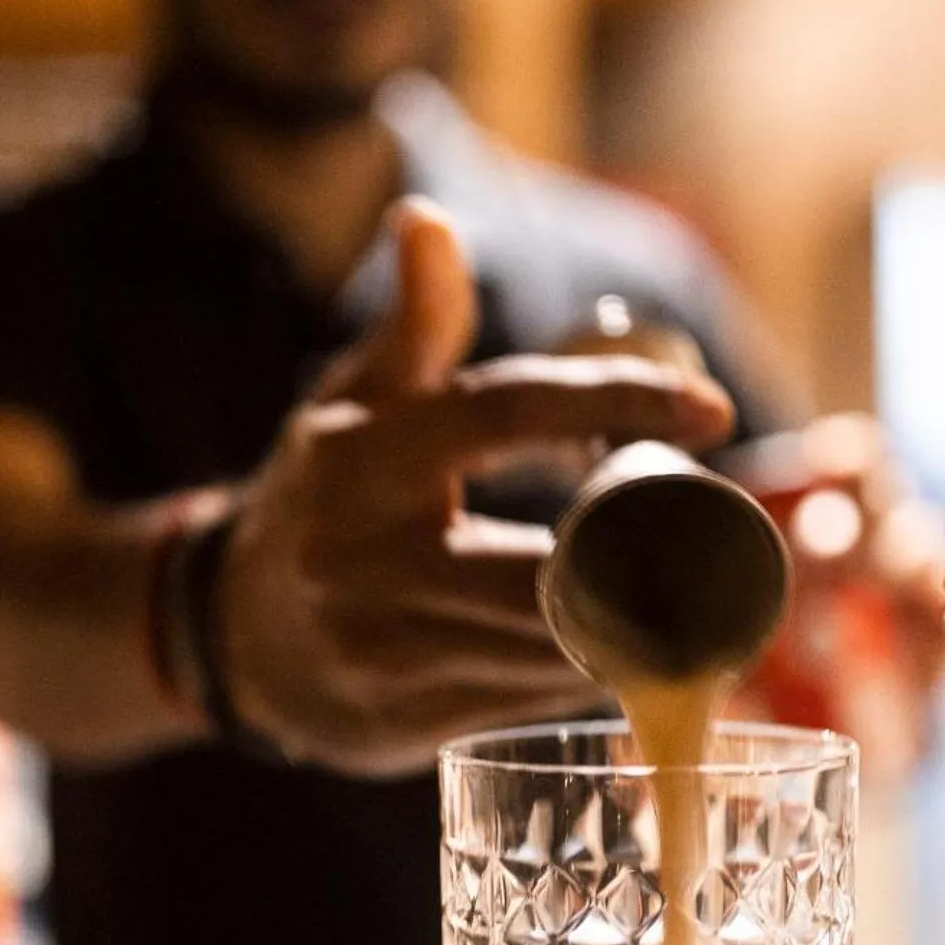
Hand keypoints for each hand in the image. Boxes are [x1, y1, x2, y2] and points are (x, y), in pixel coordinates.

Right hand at [220, 199, 734, 773]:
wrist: (229, 635)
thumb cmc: (321, 501)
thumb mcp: (351, 408)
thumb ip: (411, 325)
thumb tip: (427, 219)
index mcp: (365, 457)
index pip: (509, 411)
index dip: (618, 404)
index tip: (714, 412)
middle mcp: (366, 555)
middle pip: (549, 564)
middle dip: (644, 561)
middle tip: (716, 543)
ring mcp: (381, 650)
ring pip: (550, 645)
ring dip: (632, 627)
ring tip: (687, 600)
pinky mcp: (400, 725)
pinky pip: (528, 703)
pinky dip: (588, 678)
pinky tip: (624, 657)